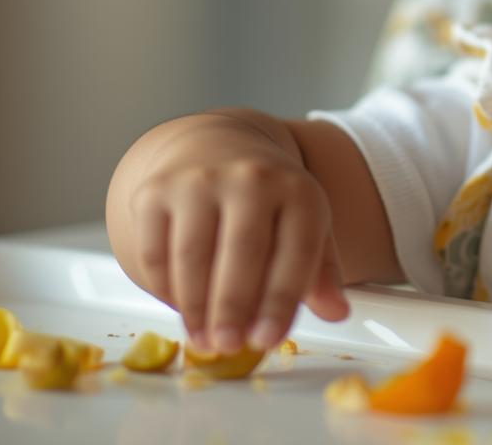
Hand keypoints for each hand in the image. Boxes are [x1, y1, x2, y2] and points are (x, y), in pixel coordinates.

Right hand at [123, 114, 349, 354]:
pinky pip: (155, 251)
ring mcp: (199, 179)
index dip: (281, 302)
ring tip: (204, 341)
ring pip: (193, 255)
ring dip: (196, 307)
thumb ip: (320, 271)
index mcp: (298, 190)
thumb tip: (336, 313)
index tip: (267, 341)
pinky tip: (180, 310)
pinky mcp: (156, 190)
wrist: (217, 145)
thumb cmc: (267, 200)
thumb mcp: (305, 224)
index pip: (295, 251)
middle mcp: (250, 177)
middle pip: (242, 251)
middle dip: (234, 307)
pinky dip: (165, 289)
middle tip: (230, 346)